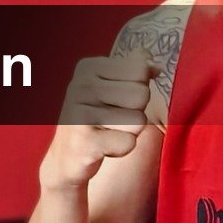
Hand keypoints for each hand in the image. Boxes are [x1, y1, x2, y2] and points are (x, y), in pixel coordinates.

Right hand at [39, 47, 160, 191]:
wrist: (66, 157)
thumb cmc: (96, 118)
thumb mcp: (112, 86)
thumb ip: (135, 69)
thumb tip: (156, 66)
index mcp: (88, 67)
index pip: (140, 69)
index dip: (138, 88)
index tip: (115, 99)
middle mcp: (80, 85)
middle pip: (142, 94)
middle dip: (136, 111)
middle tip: (111, 119)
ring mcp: (79, 113)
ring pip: (139, 120)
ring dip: (130, 131)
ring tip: (107, 132)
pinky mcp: (84, 141)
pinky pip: (129, 142)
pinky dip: (121, 148)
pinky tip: (103, 146)